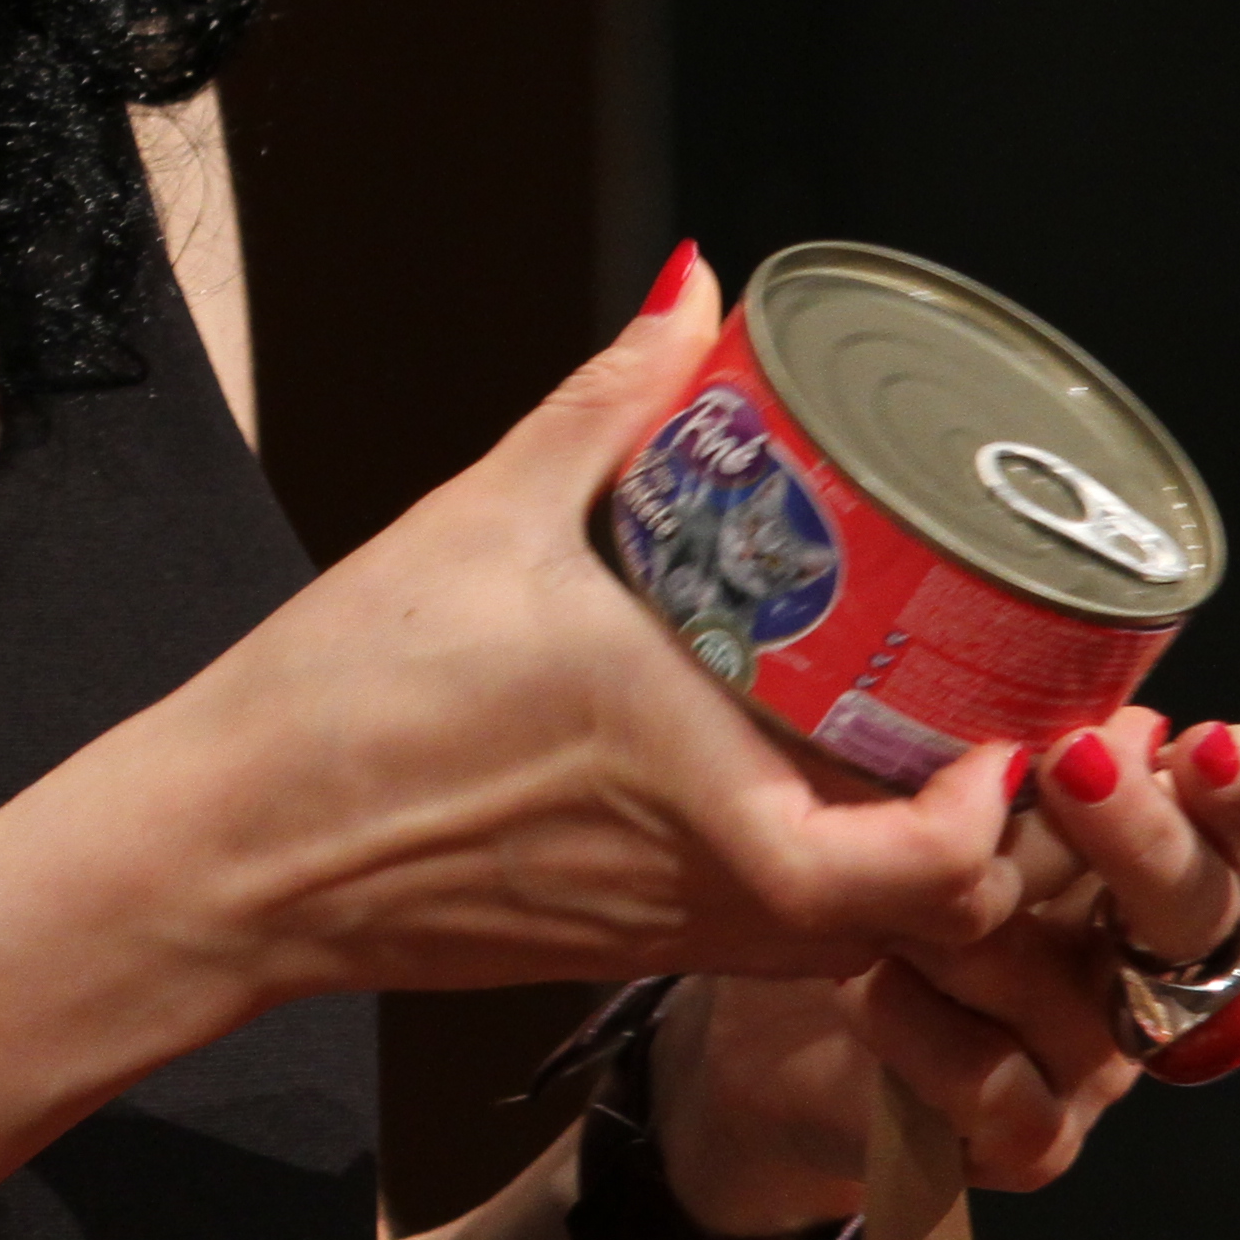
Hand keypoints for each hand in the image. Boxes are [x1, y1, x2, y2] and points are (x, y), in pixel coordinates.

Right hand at [142, 251, 1030, 1003]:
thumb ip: (609, 401)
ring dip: (908, 851)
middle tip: (991, 708)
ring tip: (906, 731)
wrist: (228, 847)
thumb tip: (694, 296)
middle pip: (934, 913)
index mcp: (713, 804)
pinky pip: (769, 929)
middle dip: (988, 823)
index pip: (941, 861)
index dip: (1005, 800)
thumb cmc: (345, 709)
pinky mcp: (616, 943)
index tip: (1012, 712)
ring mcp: (668, 934)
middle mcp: (713, 895)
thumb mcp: (488, 516)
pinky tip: (778, 763)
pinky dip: (819, 869)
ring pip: (858, 931)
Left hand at [656, 712, 1239, 1222]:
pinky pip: (1000, 1085)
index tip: (1199, 745)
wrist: (768, 1021)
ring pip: (1086, 999)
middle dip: (1143, 839)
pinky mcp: (1026, 1136)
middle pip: (1199, 914)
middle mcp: (1140, 964)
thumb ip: (988, 741)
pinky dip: (922, 1028)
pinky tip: (863, 981)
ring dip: (982, 932)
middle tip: (1075, 767)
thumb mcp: (914, 785)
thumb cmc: (859, 880)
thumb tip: (1034, 676)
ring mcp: (1093, 1058)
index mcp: (1134, 865)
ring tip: (890, 883)